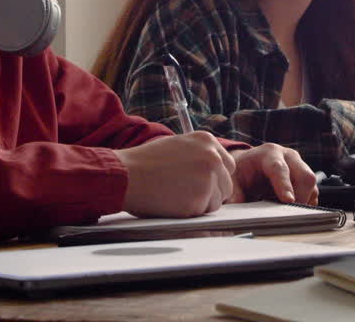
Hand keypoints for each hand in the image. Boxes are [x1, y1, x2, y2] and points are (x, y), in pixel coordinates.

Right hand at [114, 131, 234, 216]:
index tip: (203, 183)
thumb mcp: (177, 145)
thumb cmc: (145, 162)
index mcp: (207, 141)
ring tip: (176, 196)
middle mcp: (212, 158)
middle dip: (212, 192)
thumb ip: (198, 154)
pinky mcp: (199, 200)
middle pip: (226, 184)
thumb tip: (213, 170)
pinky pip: (202, 212)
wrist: (127, 175)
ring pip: (217, 201)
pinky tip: (173, 203)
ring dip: (201, 203)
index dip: (216, 177)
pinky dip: (190, 212)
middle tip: (189, 194)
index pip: (227, 165)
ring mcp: (208, 179)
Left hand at [228, 143, 318, 204]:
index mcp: (268, 154)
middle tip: (287, 215)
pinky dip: (304, 204)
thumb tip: (234, 211)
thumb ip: (234, 195)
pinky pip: (313, 194)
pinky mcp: (305, 178)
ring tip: (283, 212)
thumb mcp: (233, 182)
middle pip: (305, 176)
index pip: (279, 169)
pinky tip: (288, 209)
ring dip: (302, 203)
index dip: (284, 185)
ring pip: (312, 187)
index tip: (288, 201)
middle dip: (300, 198)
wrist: (248, 166)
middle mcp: (288, 157)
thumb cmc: (241, 172)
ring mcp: (300, 167)